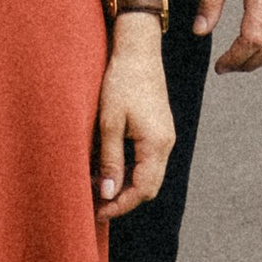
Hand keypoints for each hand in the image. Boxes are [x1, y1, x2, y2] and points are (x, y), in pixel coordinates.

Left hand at [94, 25, 175, 217]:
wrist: (138, 49)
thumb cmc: (121, 81)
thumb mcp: (109, 122)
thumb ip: (110, 160)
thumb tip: (107, 193)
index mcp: (157, 144)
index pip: (143, 190)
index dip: (120, 205)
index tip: (98, 212)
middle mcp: (166, 143)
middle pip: (148, 186)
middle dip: (123, 199)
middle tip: (95, 204)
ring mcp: (164, 136)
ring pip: (148, 174)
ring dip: (125, 184)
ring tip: (97, 186)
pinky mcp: (158, 128)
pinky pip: (147, 160)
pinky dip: (129, 169)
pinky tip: (108, 166)